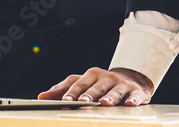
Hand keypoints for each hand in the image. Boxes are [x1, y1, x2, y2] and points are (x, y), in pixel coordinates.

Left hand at [38, 67, 153, 105]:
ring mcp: (122, 84)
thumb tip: (41, 96)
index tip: (66, 100)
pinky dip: (133, 100)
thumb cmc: (100, 85)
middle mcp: (107, 77)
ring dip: (110, 97)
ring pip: (115, 91)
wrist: (130, 80)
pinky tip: (129, 104)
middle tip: (82, 102)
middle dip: (90, 94)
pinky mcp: (136, 92)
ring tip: (104, 103)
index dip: (73, 92)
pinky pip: (135, 96)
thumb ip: (62, 90)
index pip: (80, 83)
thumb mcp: (82, 84)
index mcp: (91, 75)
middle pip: (97, 87)